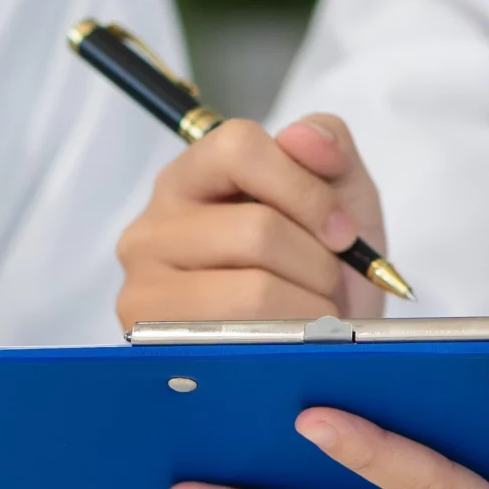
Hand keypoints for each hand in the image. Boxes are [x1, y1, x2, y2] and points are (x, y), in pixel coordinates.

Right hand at [116, 114, 391, 325]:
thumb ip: (330, 149)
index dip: (305, 189)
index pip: (238, 148)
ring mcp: (146, 290)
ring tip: (311, 315)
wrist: (315, 351)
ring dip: (308, 308)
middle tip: (327, 283)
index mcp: (189, 178)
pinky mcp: (158, 348)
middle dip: (316, 263)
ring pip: (253, 291)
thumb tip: (302, 137)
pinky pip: (243, 341)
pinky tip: (289, 344)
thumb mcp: (339, 197)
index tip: (342, 231)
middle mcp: (152, 228)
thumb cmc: (318, 269)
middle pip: (256, 229)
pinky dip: (288, 344)